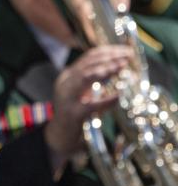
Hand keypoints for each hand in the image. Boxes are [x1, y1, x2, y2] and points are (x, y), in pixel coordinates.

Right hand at [44, 45, 131, 173]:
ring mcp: (68, 97)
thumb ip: (92, 80)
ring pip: (86, 77)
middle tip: (128, 55)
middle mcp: (65, 82)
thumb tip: (114, 66)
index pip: (88, 57)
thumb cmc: (74, 112)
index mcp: (68, 76)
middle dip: (109, 57)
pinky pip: (92, 105)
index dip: (108, 51)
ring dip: (106, 70)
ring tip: (122, 66)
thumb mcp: (81, 91)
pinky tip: (119, 96)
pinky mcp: (73, 113)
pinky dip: (107, 100)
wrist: (58, 135)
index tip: (125, 50)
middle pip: (88, 63)